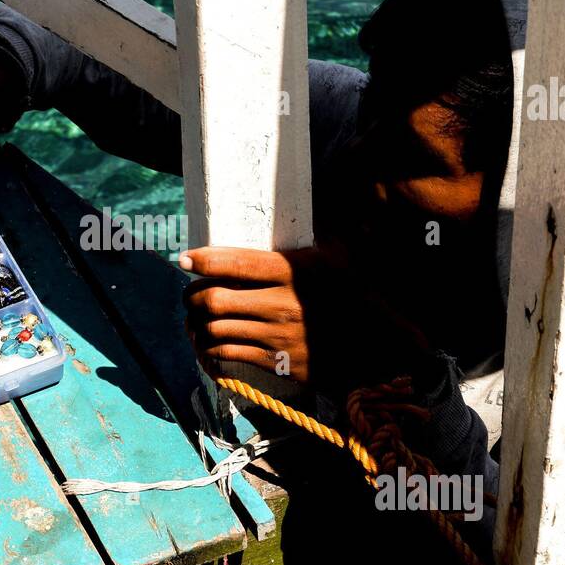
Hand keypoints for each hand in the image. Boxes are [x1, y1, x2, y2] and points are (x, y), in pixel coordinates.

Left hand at [180, 245, 429, 392]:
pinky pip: (228, 355)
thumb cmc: (359, 297)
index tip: (184, 259)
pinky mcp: (278, 362)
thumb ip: (320, 233)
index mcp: (295, 270)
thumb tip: (318, 203)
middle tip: (191, 295)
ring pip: (215, 329)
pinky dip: (210, 351)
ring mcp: (278, 335)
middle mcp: (283, 303)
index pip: (236, 263)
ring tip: (195, 321)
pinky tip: (209, 345)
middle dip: (193, 297)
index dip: (203, 260)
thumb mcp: (341, 257)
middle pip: (214, 299)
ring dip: (197, 326)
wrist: (380, 350)